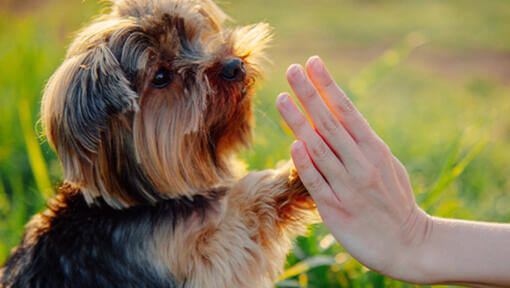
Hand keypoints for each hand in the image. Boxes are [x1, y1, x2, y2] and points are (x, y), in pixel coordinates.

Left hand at [276, 56, 432, 281]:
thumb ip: (362, 144)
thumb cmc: (394, 202)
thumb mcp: (386, 166)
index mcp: (375, 150)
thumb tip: (338, 119)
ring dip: (299, 121)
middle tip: (292, 70)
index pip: (347, 111)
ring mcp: (349, 187)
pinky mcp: (337, 210)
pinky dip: (306, 162)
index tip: (313, 63)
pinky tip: (294, 143)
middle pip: (330, 123)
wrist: (409, 246)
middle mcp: (362, 164)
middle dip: (310, 94)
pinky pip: (317, 182)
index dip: (328, 86)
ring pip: (320, 148)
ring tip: (282, 98)